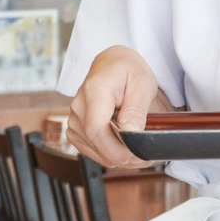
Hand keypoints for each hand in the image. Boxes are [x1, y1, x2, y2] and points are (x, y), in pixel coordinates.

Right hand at [66, 45, 172, 168]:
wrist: (112, 64)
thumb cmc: (128, 71)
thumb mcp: (143, 83)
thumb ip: (136, 109)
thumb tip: (130, 134)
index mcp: (95, 90)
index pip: (97, 129)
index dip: (117, 149)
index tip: (137, 153)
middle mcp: (79, 105)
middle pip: (96, 143)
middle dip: (122, 155)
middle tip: (145, 154)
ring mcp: (74, 118)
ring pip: (94, 152)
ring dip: (117, 156)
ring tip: (136, 146)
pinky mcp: (75, 129)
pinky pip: (90, 151)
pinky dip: (108, 154)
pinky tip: (122, 145)